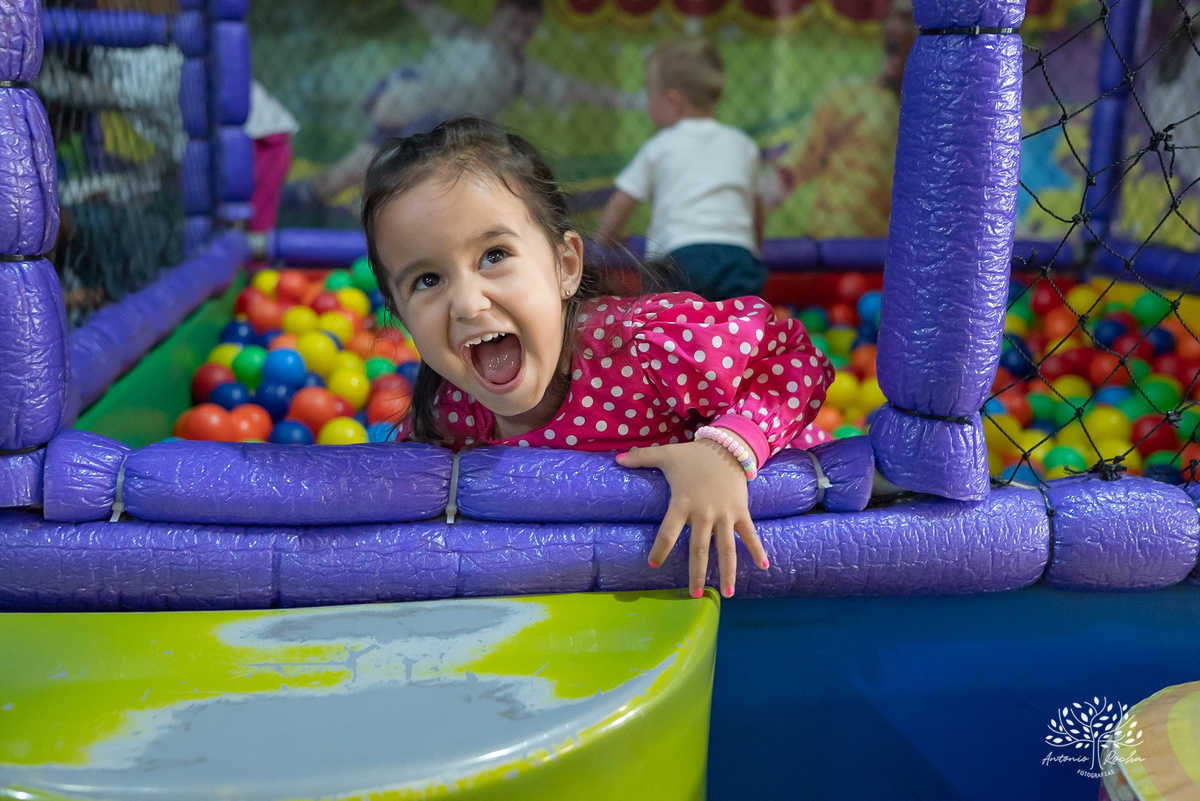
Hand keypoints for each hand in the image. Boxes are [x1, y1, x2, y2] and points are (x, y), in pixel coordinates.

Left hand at [616, 438, 768, 597]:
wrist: (727, 445)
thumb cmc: (694, 455)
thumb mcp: (667, 455)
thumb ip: (641, 457)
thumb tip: (617, 459)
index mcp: (683, 503)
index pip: (668, 532)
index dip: (661, 549)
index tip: (654, 564)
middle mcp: (704, 513)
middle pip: (699, 549)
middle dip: (697, 573)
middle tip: (694, 595)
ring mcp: (725, 514)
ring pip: (726, 548)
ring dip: (727, 571)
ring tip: (727, 593)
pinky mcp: (741, 511)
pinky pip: (749, 534)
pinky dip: (757, 549)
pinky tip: (763, 566)